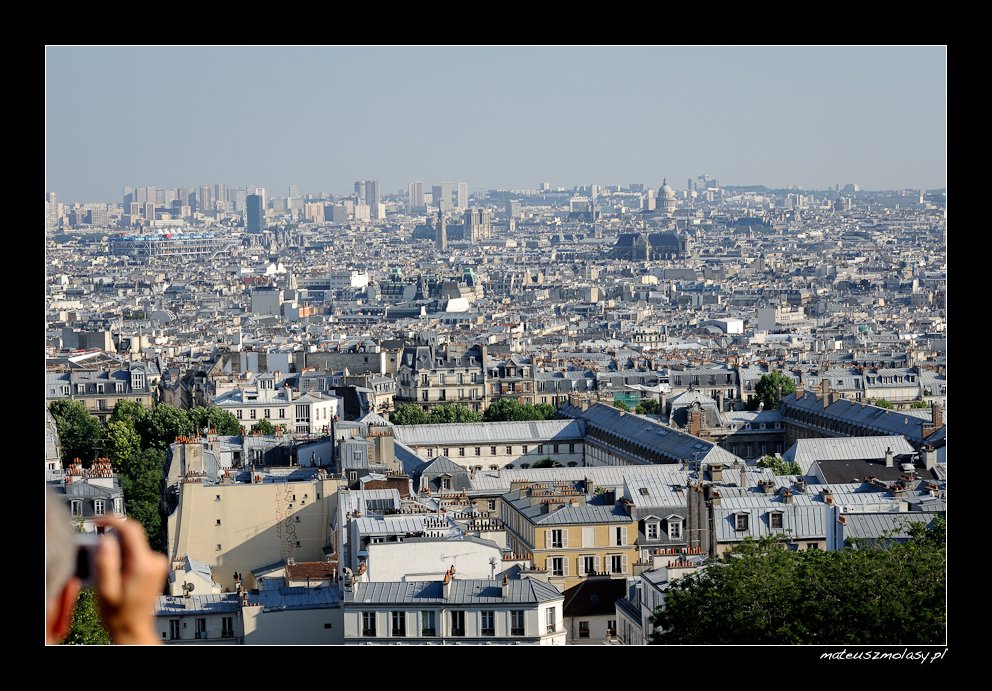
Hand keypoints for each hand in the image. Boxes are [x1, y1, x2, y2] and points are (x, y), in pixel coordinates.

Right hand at [94, 516, 168, 644]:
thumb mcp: (106, 590)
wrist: (134, 628)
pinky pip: (138, 552)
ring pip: (134, 544)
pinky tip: (119, 573)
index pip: (131, 530)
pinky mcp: (156, 566)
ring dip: (119, 550)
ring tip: (109, 572)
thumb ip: (106, 563)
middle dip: (113, 538)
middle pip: (133, 535)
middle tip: (97, 551)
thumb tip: (107, 540)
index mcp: (143, 564)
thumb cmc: (120, 614)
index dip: (113, 520)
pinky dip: (126, 556)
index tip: (98, 521)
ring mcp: (158, 564)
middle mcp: (155, 561)